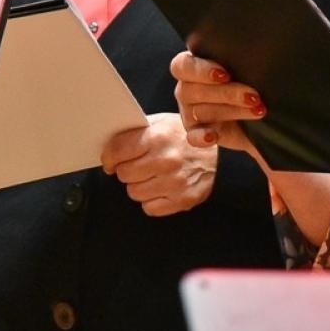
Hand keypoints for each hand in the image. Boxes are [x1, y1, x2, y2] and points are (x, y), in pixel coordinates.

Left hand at [99, 112, 216, 216]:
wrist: (220, 155)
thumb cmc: (186, 136)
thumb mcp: (163, 122)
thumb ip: (137, 131)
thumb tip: (109, 145)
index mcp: (158, 137)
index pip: (118, 151)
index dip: (109, 157)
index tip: (110, 160)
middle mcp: (166, 160)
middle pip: (124, 174)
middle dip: (125, 170)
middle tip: (133, 166)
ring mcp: (175, 182)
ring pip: (134, 193)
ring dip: (138, 185)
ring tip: (149, 176)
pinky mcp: (183, 200)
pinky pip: (150, 208)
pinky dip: (151, 200)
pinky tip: (159, 187)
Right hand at [171, 51, 266, 156]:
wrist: (261, 115)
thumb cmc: (251, 82)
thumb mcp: (247, 68)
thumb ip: (242, 59)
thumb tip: (260, 50)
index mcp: (193, 67)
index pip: (183, 65)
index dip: (201, 70)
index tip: (225, 75)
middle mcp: (187, 89)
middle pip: (193, 90)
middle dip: (227, 93)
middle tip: (253, 96)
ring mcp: (189, 113)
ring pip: (200, 112)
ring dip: (231, 111)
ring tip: (258, 111)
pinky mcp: (196, 134)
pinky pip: (193, 137)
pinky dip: (202, 137)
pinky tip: (213, 136)